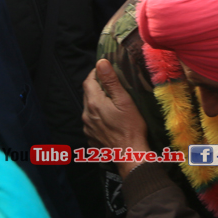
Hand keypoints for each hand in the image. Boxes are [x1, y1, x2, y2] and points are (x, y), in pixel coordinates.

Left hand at [82, 58, 149, 176]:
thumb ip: (111, 82)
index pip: (88, 81)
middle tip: (110, 85)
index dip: (95, 73)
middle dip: (96, 87)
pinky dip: (98, 117)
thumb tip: (101, 63)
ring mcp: (87, 127)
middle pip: (87, 94)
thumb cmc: (131, 127)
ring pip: (89, 109)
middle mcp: (86, 114)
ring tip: (111, 104)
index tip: (104, 70)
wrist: (129, 154)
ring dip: (97, 103)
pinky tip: (109, 120)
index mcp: (94, 103)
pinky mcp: (91, 137)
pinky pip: (91, 122)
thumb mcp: (124, 101)